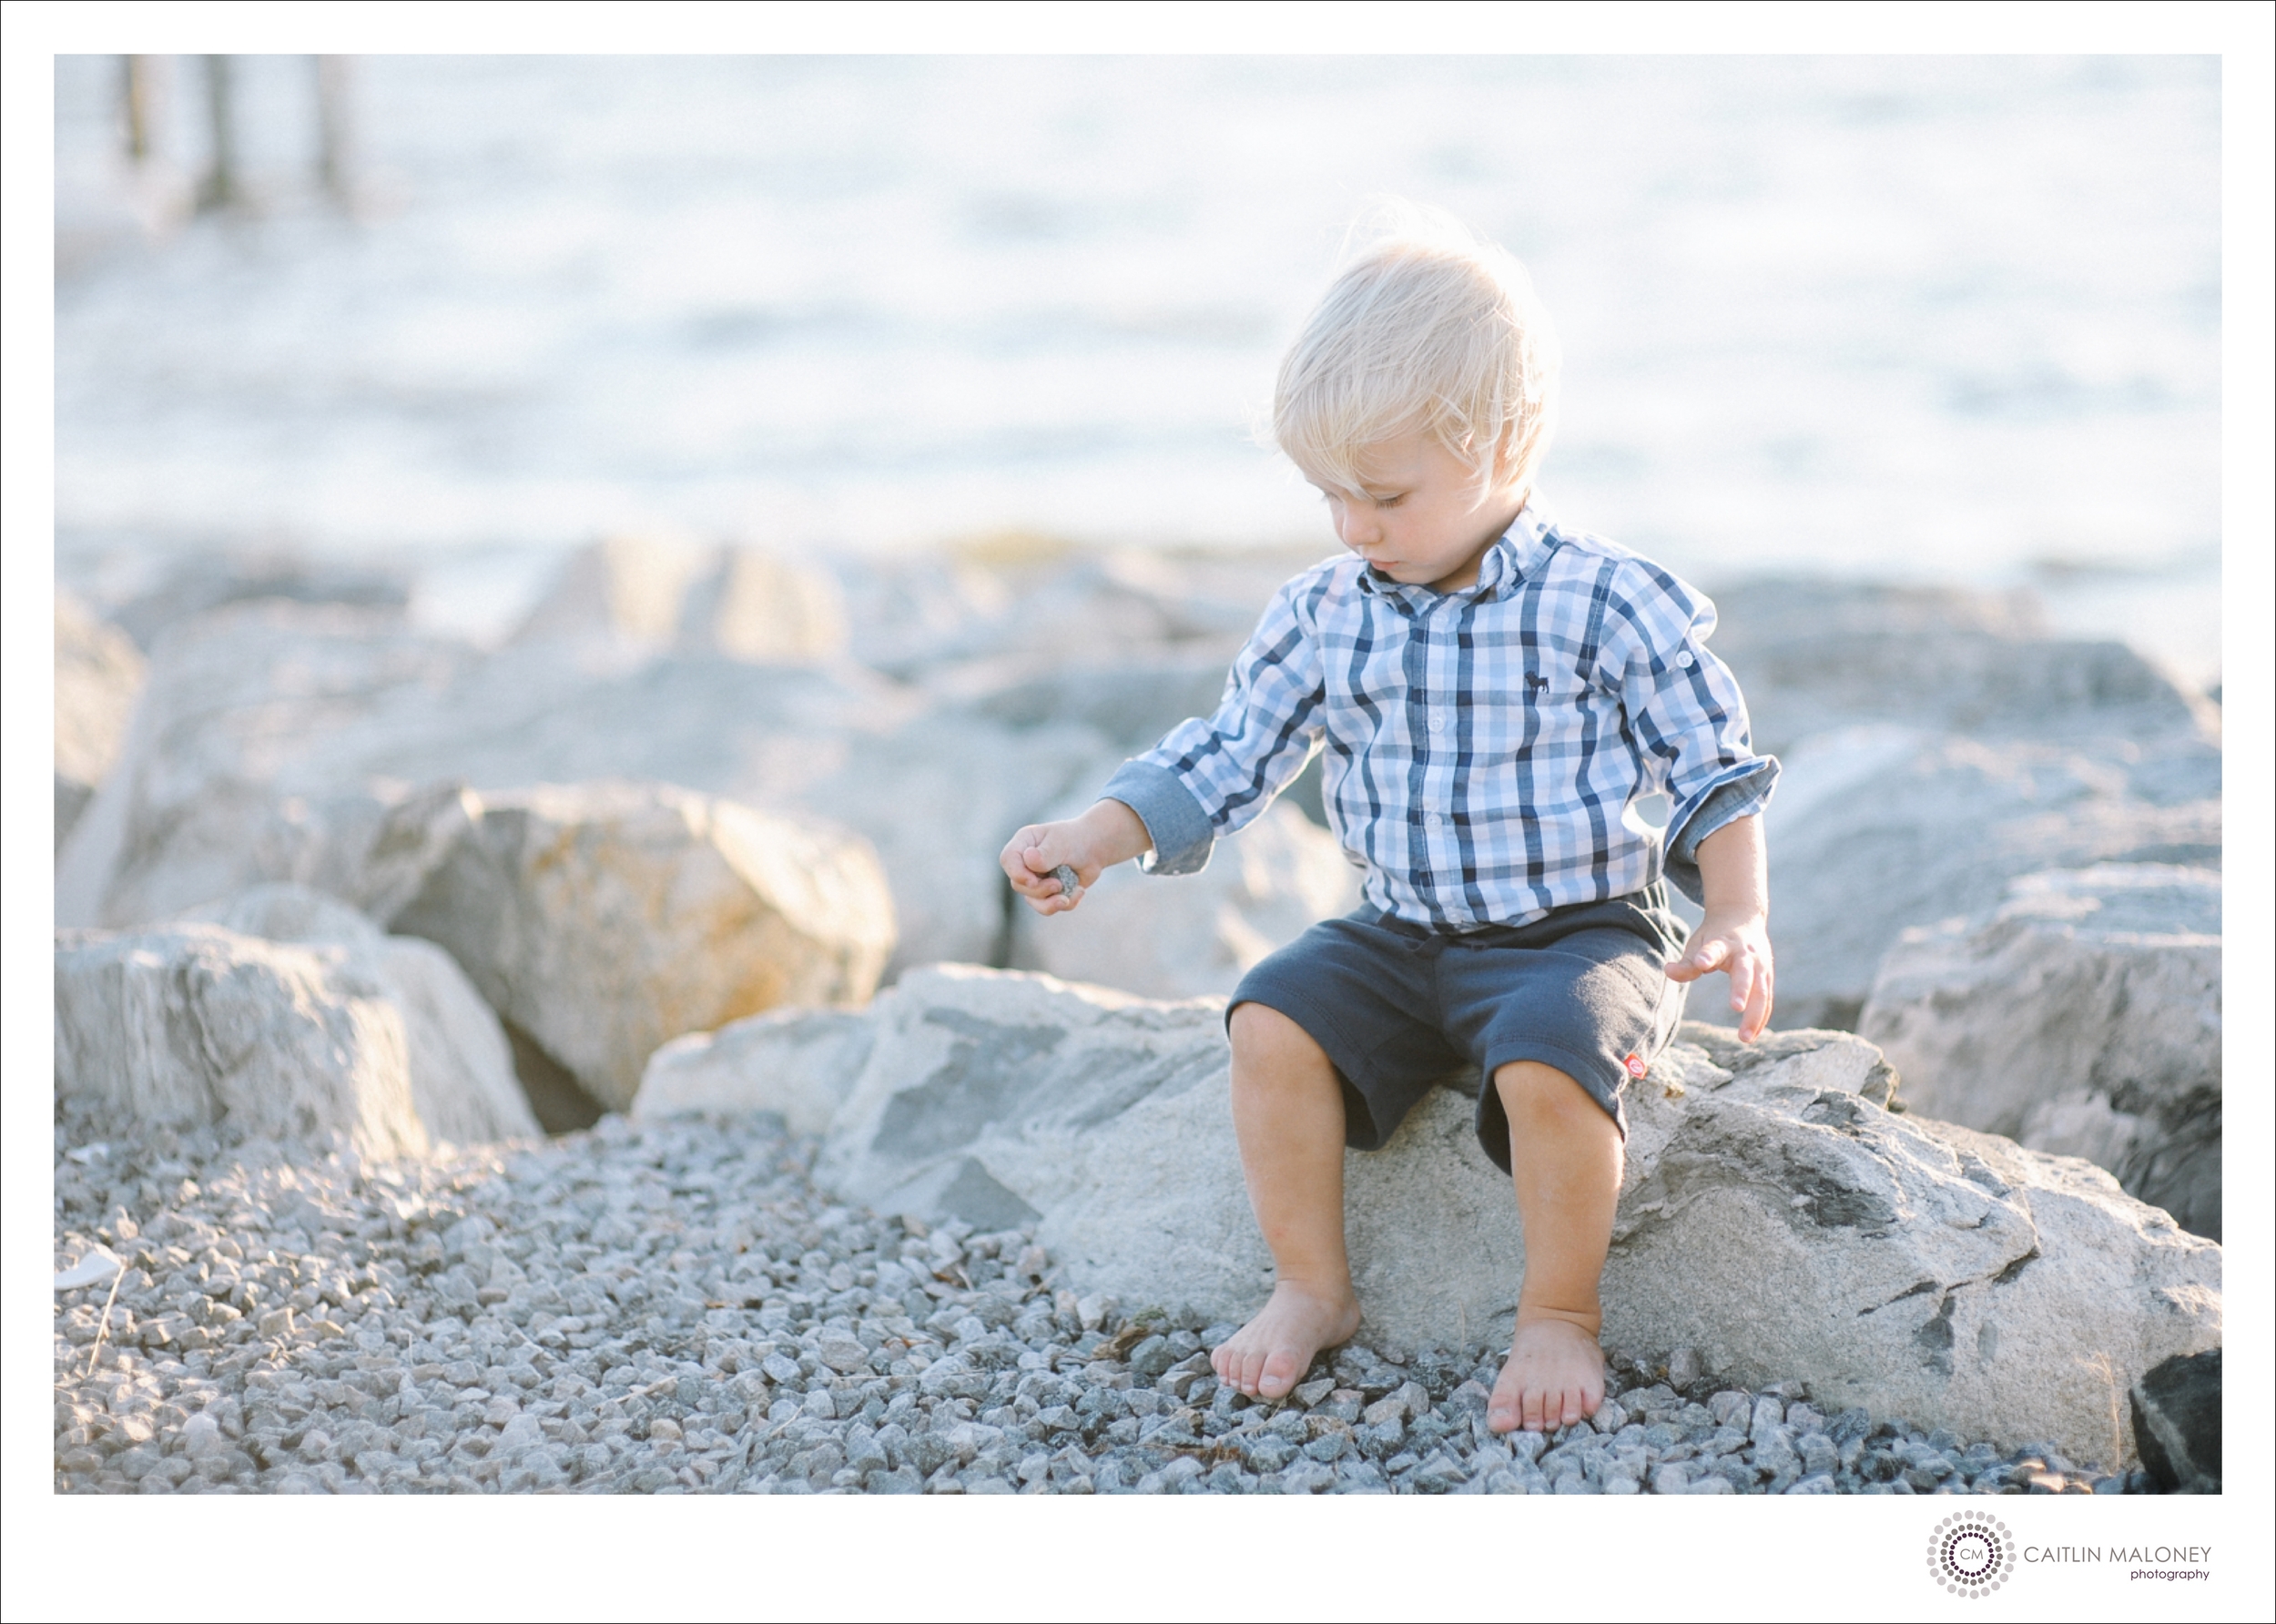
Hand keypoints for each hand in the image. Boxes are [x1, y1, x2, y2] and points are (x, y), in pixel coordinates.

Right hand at [1000, 799, 1151, 916]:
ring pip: (1033, 900)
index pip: (1008, 859)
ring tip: (1073, 893)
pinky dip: (1066, 902)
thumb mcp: (1062, 842)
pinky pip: (1049, 907)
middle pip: (1019, 884)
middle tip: (1058, 885)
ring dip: (1052, 902)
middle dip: (1040, 890)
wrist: (1095, 848)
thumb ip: (1046, 853)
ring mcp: (1035, 879)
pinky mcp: (1047, 893)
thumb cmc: (1076, 839)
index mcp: (1024, 843)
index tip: (1033, 881)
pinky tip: (1079, 891)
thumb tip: (1029, 859)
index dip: (1016, 873)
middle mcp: (1025, 862)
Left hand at [1664, 913, 1773, 1041]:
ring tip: (1744, 1038)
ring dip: (1755, 1015)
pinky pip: (1766, 1000)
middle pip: (1746, 973)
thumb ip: (1686, 962)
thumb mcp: (1698, 942)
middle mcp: (1746, 954)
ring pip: (1762, 992)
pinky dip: (1761, 1018)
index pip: (1715, 949)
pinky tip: (1753, 1035)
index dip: (1707, 955)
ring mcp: (1760, 965)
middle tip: (1736, 1008)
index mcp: (1725, 942)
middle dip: (1742, 989)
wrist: (1743, 914)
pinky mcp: (1767, 976)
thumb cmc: (1715, 934)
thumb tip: (1668, 971)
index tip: (1701, 962)